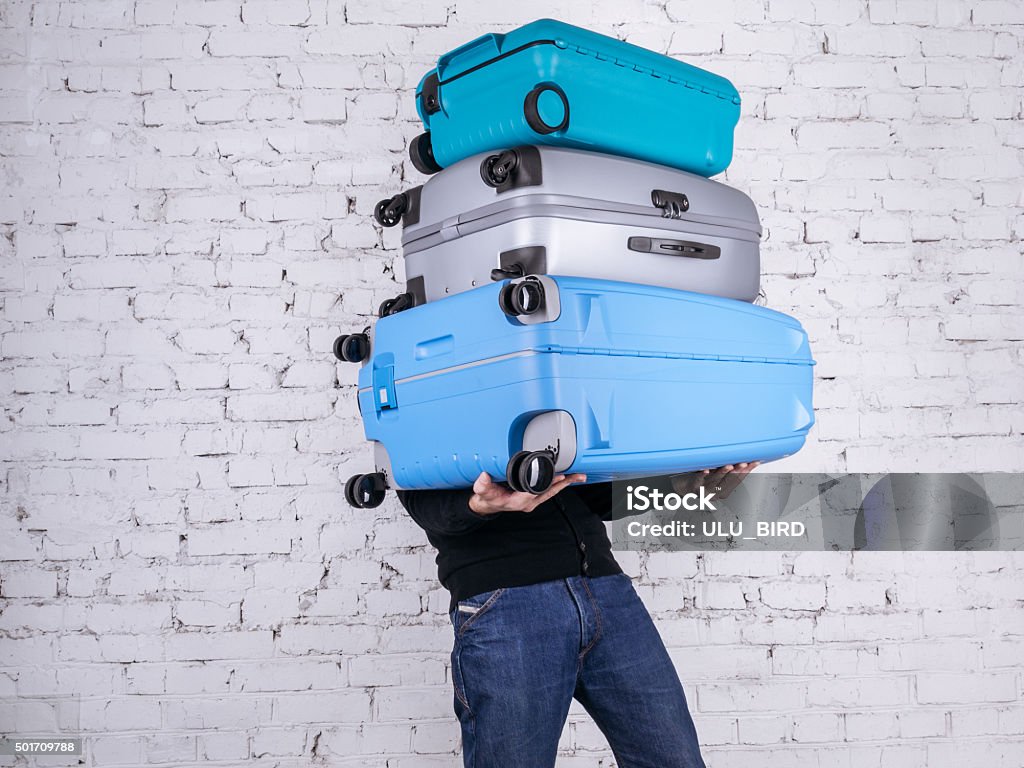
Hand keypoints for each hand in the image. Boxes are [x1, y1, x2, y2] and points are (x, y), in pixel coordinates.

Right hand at [469, 471, 586, 515]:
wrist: (488, 504)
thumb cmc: (488, 498)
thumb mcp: (483, 492)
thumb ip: (482, 485)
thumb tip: (483, 477)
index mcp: (518, 501)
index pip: (536, 492)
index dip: (547, 484)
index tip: (558, 476)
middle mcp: (528, 502)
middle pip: (549, 492)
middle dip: (563, 483)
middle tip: (577, 476)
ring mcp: (532, 500)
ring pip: (552, 491)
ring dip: (565, 484)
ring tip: (579, 476)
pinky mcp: (534, 497)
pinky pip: (549, 490)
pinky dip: (558, 484)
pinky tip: (567, 478)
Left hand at [671, 462, 759, 499]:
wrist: (680, 488)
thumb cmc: (700, 480)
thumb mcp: (716, 475)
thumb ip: (727, 469)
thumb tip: (741, 455)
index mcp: (723, 491)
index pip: (738, 480)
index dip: (747, 471)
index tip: (755, 461)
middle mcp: (715, 492)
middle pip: (728, 481)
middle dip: (738, 471)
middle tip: (745, 463)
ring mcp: (704, 490)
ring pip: (715, 481)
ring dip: (723, 473)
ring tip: (730, 465)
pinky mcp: (692, 486)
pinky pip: (698, 480)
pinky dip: (702, 474)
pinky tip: (705, 469)